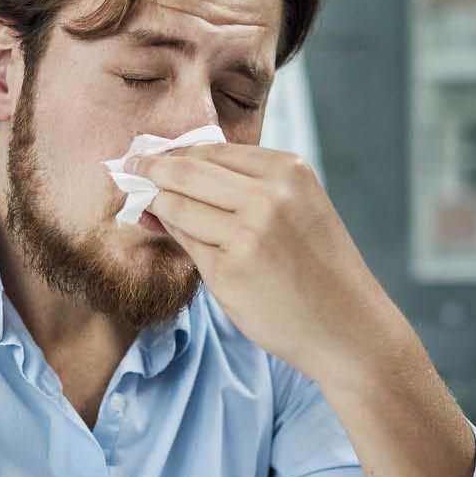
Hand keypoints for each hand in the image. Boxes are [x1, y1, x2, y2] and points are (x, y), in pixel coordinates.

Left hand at [128, 144, 413, 386]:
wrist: (348, 326)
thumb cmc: (319, 268)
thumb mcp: (296, 209)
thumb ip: (243, 188)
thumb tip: (178, 173)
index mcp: (287, 170)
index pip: (212, 150)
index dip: (175, 152)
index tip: (150, 154)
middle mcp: (267, 196)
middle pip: (185, 172)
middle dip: (150, 169)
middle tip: (127, 169)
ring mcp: (246, 234)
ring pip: (177, 207)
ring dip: (156, 206)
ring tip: (144, 204)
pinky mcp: (228, 272)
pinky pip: (186, 245)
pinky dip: (175, 238)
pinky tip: (165, 233)